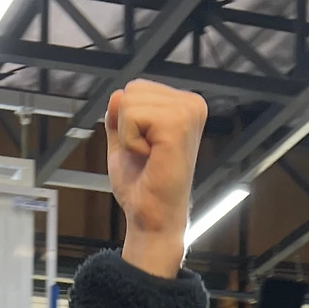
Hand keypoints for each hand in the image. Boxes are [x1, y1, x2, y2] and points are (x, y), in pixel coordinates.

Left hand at [105, 80, 207, 278]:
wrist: (152, 218)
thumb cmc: (143, 186)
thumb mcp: (124, 141)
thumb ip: (119, 115)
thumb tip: (117, 95)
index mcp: (183, 105)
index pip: (136, 88)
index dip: (126, 121)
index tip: (144, 148)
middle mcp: (191, 103)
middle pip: (132, 90)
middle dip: (126, 126)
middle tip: (145, 155)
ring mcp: (188, 111)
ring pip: (130, 101)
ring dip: (128, 135)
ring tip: (148, 156)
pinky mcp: (178, 123)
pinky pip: (132, 116)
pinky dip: (130, 141)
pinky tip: (149, 157)